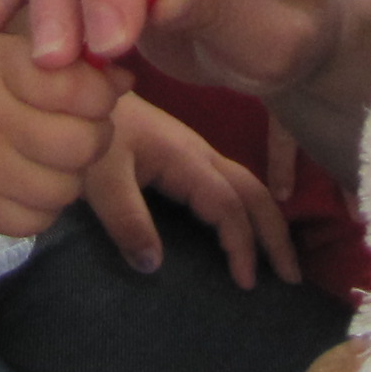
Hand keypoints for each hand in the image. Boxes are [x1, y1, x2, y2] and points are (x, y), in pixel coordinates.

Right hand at [0, 32, 120, 236]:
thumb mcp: (3, 45)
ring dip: (71, 174)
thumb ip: (64, 56)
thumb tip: (125, 79)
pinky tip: (28, 180)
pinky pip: (40, 219)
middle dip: (94, 136)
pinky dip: (45, 204)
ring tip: (50, 154)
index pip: (82, 89)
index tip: (91, 95)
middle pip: (83, 143)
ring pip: (67, 188)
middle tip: (78, 127)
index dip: (101, 93)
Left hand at [86, 92, 297, 286]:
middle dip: (276, 234)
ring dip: (267, 221)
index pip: (228, 205)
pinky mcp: (186, 155)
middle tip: (291, 277)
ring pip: (247, 185)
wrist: (79, 88)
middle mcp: (201, 153)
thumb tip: (155, 267)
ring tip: (279, 260)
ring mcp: (196, 152)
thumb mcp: (101, 179)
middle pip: (254, 192)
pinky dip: (249, 210)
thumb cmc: (91, 133)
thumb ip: (126, 220)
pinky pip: (231, 183)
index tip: (245, 283)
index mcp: (186, 159)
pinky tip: (245, 230)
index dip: (242, 244)